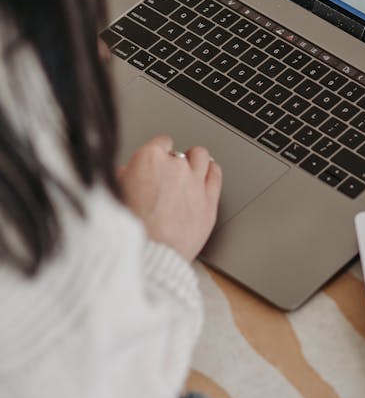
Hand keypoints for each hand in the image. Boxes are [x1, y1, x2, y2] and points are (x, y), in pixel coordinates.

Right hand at [118, 135, 222, 261]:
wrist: (148, 255)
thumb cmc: (129, 229)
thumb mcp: (115, 196)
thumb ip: (123, 179)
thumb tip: (125, 174)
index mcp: (149, 160)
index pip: (160, 142)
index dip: (159, 152)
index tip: (158, 158)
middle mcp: (175, 166)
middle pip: (180, 153)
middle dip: (174, 162)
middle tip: (169, 175)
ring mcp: (195, 183)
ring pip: (201, 157)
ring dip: (195, 162)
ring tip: (191, 169)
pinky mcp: (209, 202)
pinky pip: (216, 176)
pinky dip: (212, 172)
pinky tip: (208, 175)